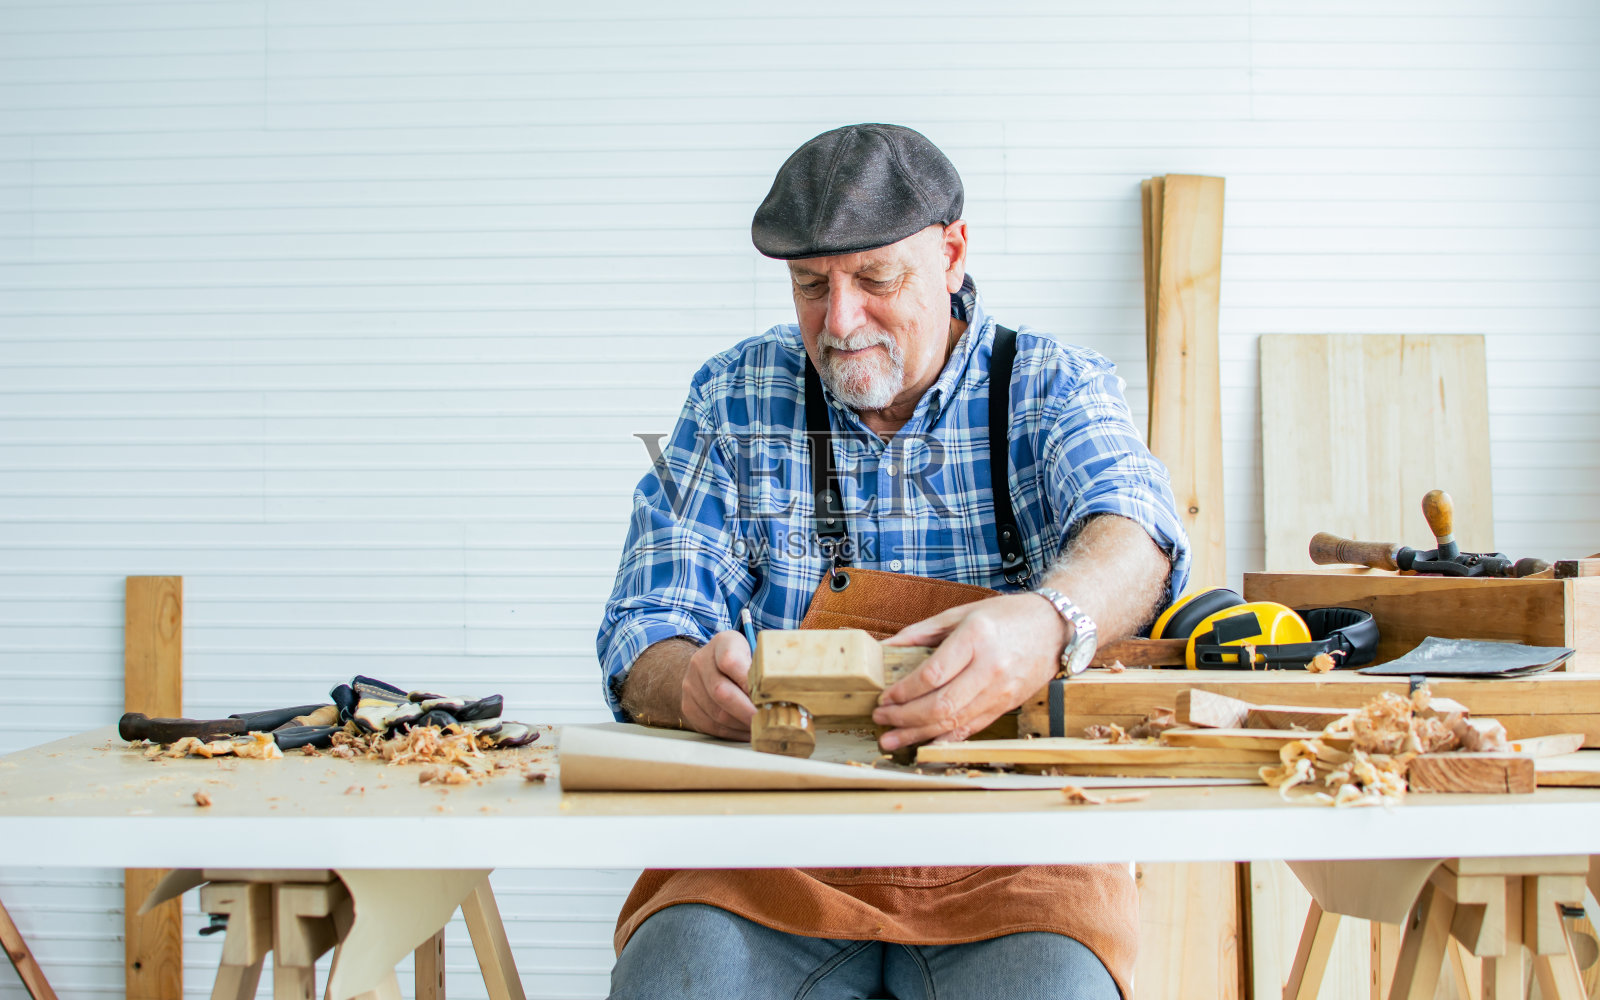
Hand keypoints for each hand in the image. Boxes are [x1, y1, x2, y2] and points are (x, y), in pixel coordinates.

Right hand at [680, 630, 756, 739]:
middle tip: (767, 722)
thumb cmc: (742, 659)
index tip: (766, 696)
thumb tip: (786, 690)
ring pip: (717, 714)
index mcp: (722, 643)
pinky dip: (732, 733)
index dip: (748, 682)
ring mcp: (691, 685)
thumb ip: (766, 664)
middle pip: (721, 692)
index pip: (730, 661)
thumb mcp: (753, 650)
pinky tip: (746, 732)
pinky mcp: (689, 706)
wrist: (707, 664)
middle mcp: (701, 662)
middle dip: (748, 712)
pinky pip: (711, 726)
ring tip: (761, 729)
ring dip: (742, 726)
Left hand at [871, 594, 1066, 749]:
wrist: (1054, 627)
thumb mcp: (961, 613)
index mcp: (975, 638)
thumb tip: (885, 648)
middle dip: (905, 718)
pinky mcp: (1007, 705)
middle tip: (881, 719)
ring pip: (954, 722)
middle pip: (941, 705)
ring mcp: (1001, 691)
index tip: (884, 697)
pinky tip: (923, 742)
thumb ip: (921, 632)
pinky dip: (944, 738)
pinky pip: (972, 728)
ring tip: (892, 740)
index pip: (932, 674)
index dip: (904, 691)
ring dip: (918, 734)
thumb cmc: (1006, 616)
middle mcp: (990, 668)